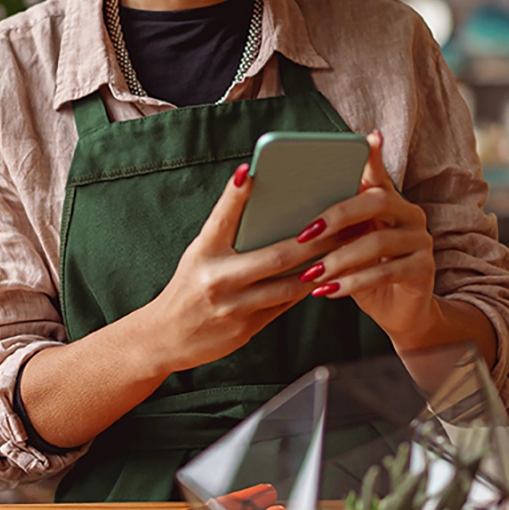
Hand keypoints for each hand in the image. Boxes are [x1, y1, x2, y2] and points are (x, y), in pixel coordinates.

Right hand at [133, 163, 326, 373]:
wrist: (165, 337)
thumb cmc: (190, 286)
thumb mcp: (200, 254)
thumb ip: (227, 232)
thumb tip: (259, 197)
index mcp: (203, 253)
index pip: (220, 218)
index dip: (234, 193)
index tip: (250, 172)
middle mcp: (216, 279)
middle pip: (275, 257)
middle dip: (313, 242)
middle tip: (340, 225)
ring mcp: (232, 308)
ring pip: (287, 286)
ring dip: (318, 269)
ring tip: (342, 251)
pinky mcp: (244, 330)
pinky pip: (283, 307)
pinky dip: (304, 290)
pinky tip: (324, 277)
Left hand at [298, 131, 442, 343]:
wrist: (399, 312)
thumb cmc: (366, 272)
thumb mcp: (349, 246)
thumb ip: (335, 227)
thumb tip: (294, 217)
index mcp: (390, 202)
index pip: (380, 174)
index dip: (374, 157)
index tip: (369, 138)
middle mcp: (410, 215)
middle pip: (378, 201)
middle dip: (338, 216)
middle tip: (306, 234)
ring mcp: (421, 241)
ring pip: (378, 242)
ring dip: (339, 258)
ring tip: (312, 273)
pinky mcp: (424, 270)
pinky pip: (385, 272)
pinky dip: (353, 282)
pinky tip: (328, 290)